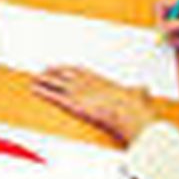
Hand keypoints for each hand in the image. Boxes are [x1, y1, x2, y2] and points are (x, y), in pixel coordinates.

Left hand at [32, 65, 156, 143]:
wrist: (130, 112)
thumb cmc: (134, 105)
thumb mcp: (138, 94)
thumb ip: (139, 90)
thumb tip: (144, 88)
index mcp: (99, 79)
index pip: (79, 70)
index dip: (68, 68)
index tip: (60, 66)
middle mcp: (86, 82)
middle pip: (64, 74)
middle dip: (52, 72)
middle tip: (43, 70)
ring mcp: (78, 91)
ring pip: (56, 83)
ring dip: (43, 80)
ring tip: (34, 78)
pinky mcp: (73, 104)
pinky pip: (54, 97)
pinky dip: (43, 92)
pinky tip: (35, 89)